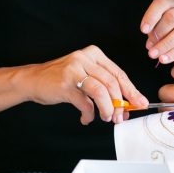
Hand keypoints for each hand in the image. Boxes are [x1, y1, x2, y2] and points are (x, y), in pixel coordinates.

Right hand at [20, 45, 147, 124]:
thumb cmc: (63, 79)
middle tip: (121, 117)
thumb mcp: (86, 76)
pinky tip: (86, 118)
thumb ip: (105, 87)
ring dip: (107, 108)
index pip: (119, 73)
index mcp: (94, 54)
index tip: (140, 103)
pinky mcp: (65, 83)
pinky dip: (88, 114)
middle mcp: (85, 58)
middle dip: (120, 103)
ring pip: (101, 91)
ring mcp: (74, 69)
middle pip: (112, 82)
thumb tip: (126, 106)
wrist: (33, 80)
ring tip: (106, 118)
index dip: (131, 90)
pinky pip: (84, 102)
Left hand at [141, 0, 173, 63]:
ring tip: (153, 54)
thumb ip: (153, 29)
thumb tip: (151, 42)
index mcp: (173, 1)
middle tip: (149, 45)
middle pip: (172, 17)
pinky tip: (163, 59)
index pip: (161, 2)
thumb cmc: (166, 30)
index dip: (151, 16)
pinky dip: (173, 53)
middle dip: (158, 32)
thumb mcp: (157, 24)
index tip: (143, 30)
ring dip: (165, 45)